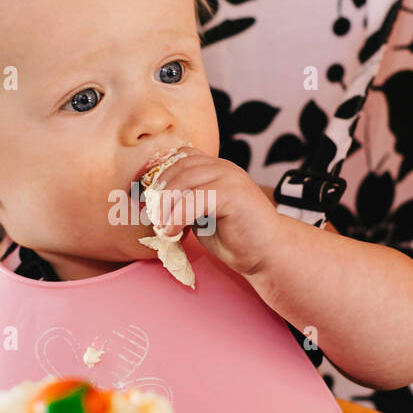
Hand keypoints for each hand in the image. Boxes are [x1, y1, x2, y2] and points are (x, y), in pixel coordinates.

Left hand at [143, 150, 283, 276]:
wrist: (266, 254)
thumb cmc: (235, 238)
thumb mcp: (201, 216)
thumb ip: (184, 203)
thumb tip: (153, 204)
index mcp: (217, 169)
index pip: (181, 158)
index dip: (161, 175)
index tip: (146, 199)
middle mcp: (224, 168)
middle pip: (179, 167)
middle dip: (159, 191)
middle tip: (151, 216)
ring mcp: (230, 177)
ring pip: (185, 180)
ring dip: (166, 205)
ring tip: (161, 226)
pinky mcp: (233, 193)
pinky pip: (196, 199)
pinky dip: (178, 215)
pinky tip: (172, 232)